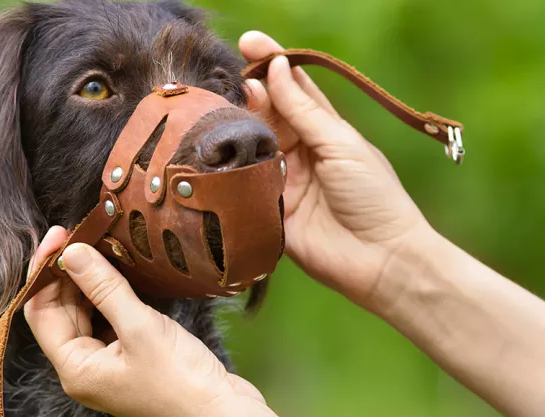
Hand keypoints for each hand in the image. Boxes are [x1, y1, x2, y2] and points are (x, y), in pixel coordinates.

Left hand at [24, 227, 275, 416]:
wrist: (223, 411)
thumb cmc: (182, 380)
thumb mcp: (140, 327)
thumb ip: (104, 288)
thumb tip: (72, 252)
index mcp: (75, 367)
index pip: (39, 311)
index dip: (44, 271)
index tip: (59, 235)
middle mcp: (84, 366)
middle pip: (59, 309)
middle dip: (66, 271)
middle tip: (79, 231)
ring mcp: (106, 360)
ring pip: (83, 310)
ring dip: (87, 279)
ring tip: (98, 243)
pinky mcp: (128, 353)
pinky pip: (106, 316)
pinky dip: (108, 292)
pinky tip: (118, 269)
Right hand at [239, 31, 433, 310]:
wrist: (380, 259)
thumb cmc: (373, 195)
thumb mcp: (340, 144)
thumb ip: (304, 110)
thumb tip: (276, 68)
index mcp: (323, 130)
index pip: (292, 88)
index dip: (271, 63)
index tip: (249, 43)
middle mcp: (298, 152)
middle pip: (266, 114)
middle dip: (249, 93)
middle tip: (236, 80)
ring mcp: (280, 181)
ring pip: (249, 146)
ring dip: (236, 127)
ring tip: (224, 109)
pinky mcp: (267, 210)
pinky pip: (242, 185)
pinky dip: (229, 169)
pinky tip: (216, 152)